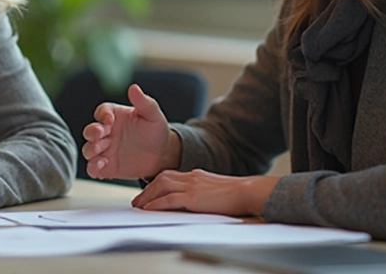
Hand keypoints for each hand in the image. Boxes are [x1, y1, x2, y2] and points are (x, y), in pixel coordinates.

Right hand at [81, 84, 175, 179]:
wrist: (162, 155)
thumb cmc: (156, 131)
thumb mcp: (153, 115)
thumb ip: (143, 102)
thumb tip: (133, 87)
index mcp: (114, 116)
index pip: (101, 112)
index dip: (102, 115)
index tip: (109, 119)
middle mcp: (106, 132)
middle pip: (90, 131)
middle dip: (92, 132)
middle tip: (100, 134)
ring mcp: (105, 150)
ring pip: (88, 149)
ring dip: (91, 149)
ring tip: (101, 149)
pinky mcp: (107, 166)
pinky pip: (93, 168)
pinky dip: (93, 167)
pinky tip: (102, 165)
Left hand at [131, 169, 279, 215]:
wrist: (248, 191)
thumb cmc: (238, 194)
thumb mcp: (215, 190)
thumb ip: (202, 192)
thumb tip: (193, 202)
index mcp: (197, 175)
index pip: (170, 175)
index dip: (156, 183)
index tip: (148, 192)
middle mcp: (192, 176)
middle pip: (161, 178)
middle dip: (147, 190)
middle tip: (137, 201)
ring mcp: (192, 185)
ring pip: (161, 186)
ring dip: (147, 197)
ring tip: (138, 206)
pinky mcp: (193, 197)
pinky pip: (168, 199)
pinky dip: (156, 204)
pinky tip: (148, 209)